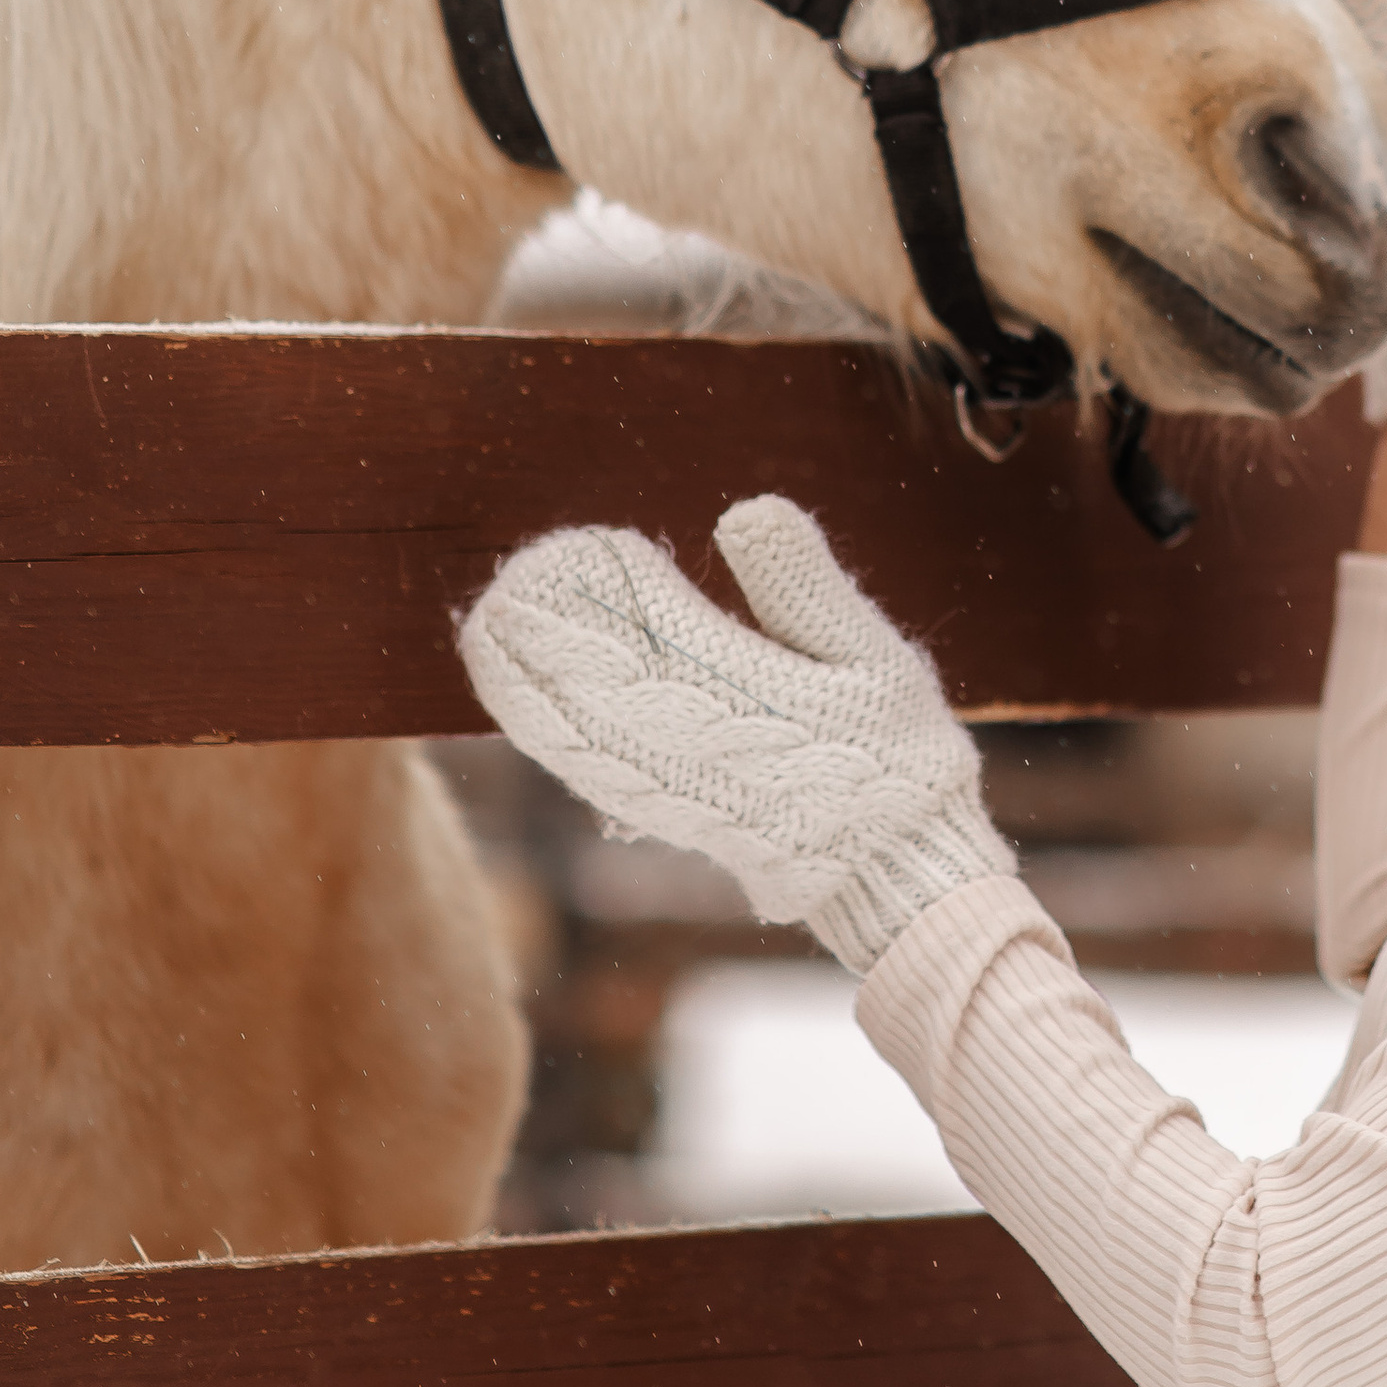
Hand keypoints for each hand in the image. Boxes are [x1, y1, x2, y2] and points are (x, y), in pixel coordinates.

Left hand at [458, 496, 1012, 973]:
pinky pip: (592, 770)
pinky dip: (548, 734)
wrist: (894, 873)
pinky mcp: (668, 815)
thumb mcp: (875, 663)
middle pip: (597, 685)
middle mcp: (697, 752)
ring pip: (581, 732)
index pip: (653, 634)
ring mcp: (675, 790)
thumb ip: (807, 591)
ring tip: (490, 631)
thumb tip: (742, 513)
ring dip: (529, 684)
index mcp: (750, 703)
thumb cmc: (895, 758)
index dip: (606, 590)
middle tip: (506, 583)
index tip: (578, 544)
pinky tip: (524, 705)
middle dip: (545, 635)